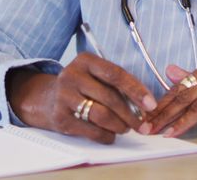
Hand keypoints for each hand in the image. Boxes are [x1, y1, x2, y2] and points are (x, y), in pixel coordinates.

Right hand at [7, 52, 157, 143]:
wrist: (45, 99)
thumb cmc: (81, 86)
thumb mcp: (94, 75)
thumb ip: (117, 84)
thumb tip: (146, 104)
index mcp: (85, 60)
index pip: (116, 74)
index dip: (136, 90)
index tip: (151, 104)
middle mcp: (72, 75)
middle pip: (110, 97)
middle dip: (131, 114)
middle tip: (142, 124)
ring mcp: (63, 96)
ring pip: (101, 115)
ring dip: (119, 125)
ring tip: (126, 128)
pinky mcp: (60, 117)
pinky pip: (90, 130)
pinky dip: (106, 135)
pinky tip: (111, 135)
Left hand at [143, 61, 196, 137]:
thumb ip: (195, 83)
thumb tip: (171, 71)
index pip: (177, 86)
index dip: (160, 103)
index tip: (147, 117)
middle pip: (179, 92)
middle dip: (159, 111)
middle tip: (144, 126)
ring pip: (187, 100)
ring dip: (168, 118)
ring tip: (155, 131)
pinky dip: (185, 122)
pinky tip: (175, 131)